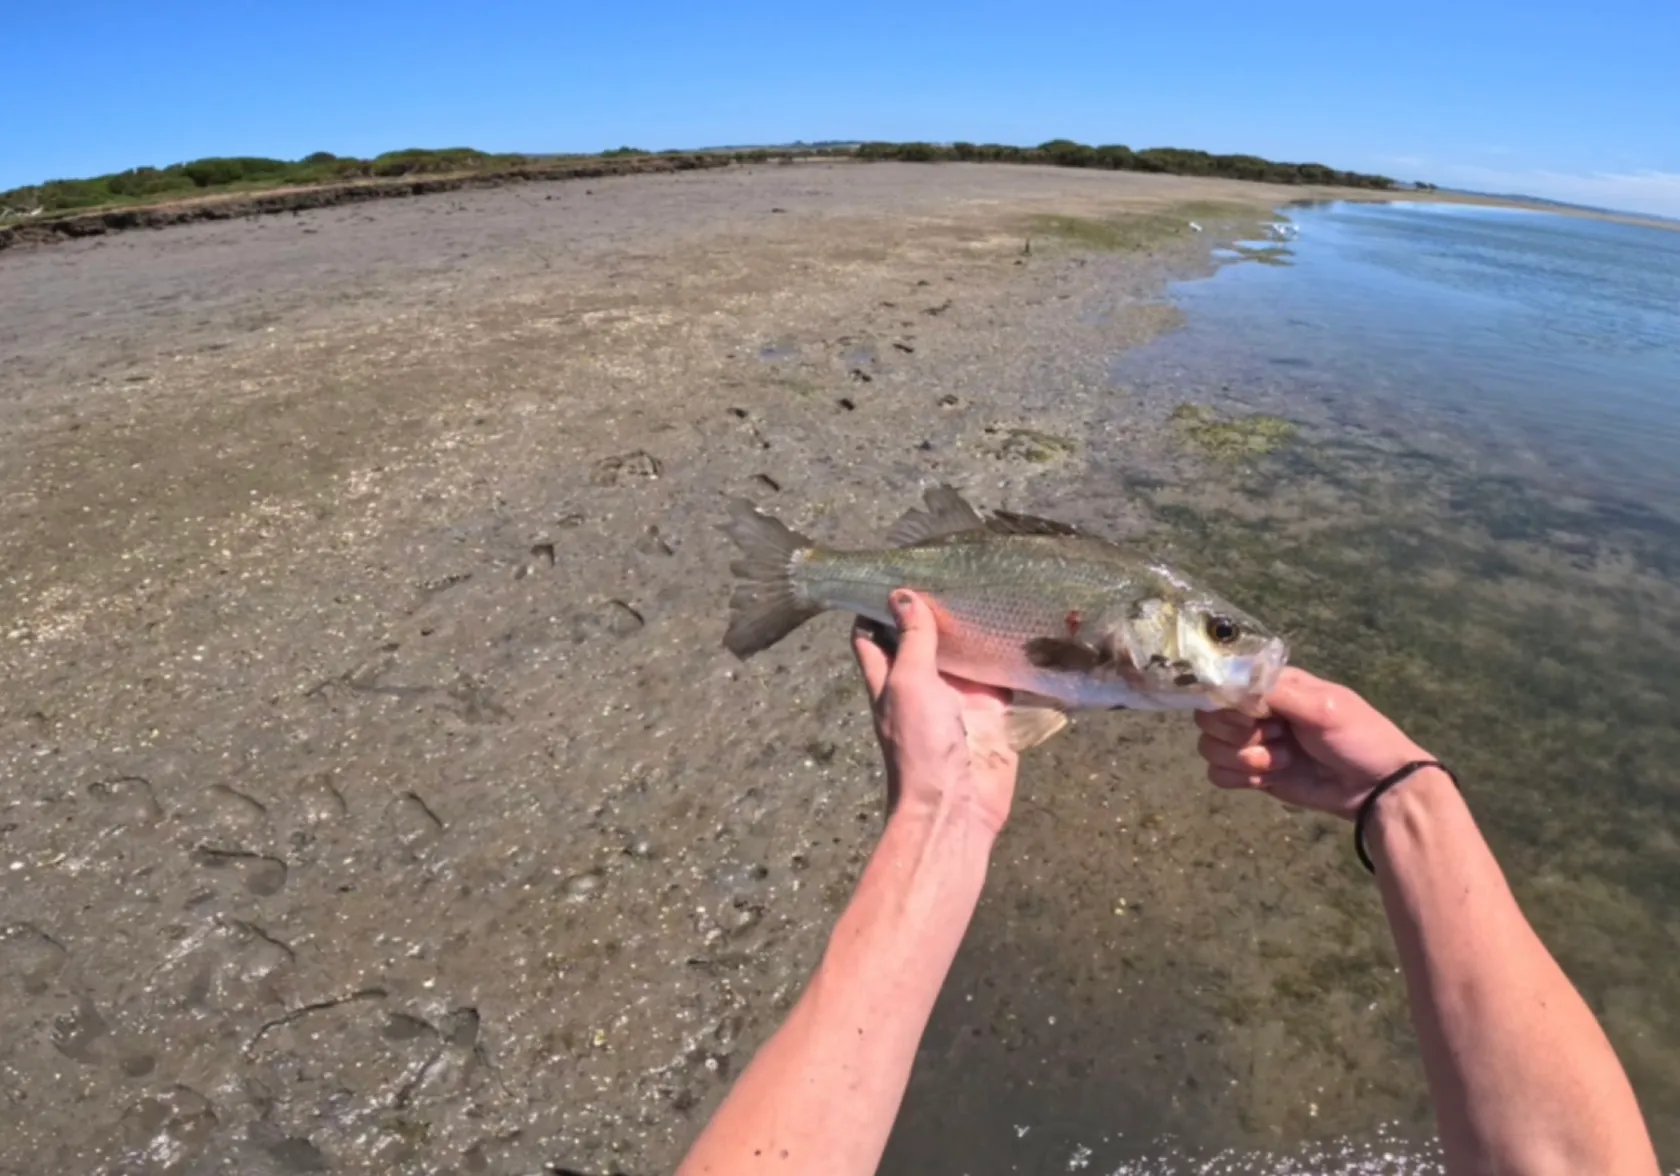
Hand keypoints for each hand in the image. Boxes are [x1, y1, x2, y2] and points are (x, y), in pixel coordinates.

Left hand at [851, 590, 1018, 834]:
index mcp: (890, 678)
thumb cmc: (920, 745)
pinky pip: (1002, 676)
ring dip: (974, 628)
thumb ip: (911, 640)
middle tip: (952, 567)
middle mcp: (922, 685)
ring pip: (964, 654)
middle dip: (932, 609)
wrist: (958, 805)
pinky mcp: (993, 711)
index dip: (874, 607)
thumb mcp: (909, 684)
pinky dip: (1010, 654)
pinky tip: (1024, 623)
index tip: (890, 573)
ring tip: (988, 583)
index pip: (871, 637)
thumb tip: (903, 594)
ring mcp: (959, 698)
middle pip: (921, 640)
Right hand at [1194, 667, 1432, 820]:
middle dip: (1238, 734)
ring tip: (1282, 762)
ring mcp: (1252, 744)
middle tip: (1276, 739)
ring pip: (1210, 747)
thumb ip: (1275, 693)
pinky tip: (1267, 780)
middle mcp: (1256, 712)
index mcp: (1272, 686)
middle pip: (1208, 718)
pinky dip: (1239, 778)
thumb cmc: (1358, 737)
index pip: (1223, 684)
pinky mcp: (1252, 774)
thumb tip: (1229, 682)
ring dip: (1244, 758)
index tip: (1254, 717)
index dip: (1229, 703)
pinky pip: (1218, 774)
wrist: (1376, 788)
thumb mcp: (1323, 707)